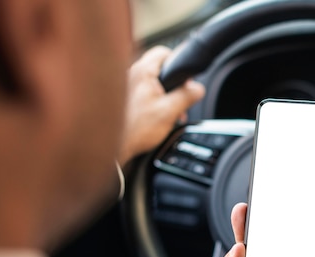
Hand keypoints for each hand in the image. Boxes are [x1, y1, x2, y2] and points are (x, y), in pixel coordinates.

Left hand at [118, 46, 204, 165]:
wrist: (115, 147)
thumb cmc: (136, 130)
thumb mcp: (169, 112)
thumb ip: (186, 97)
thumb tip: (198, 89)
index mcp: (142, 72)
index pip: (163, 52)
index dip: (178, 62)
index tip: (185, 79)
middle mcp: (131, 74)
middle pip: (158, 68)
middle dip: (172, 84)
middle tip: (179, 99)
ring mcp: (124, 85)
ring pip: (150, 81)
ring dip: (163, 95)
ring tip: (168, 112)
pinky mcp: (123, 98)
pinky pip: (142, 92)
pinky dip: (152, 101)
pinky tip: (156, 116)